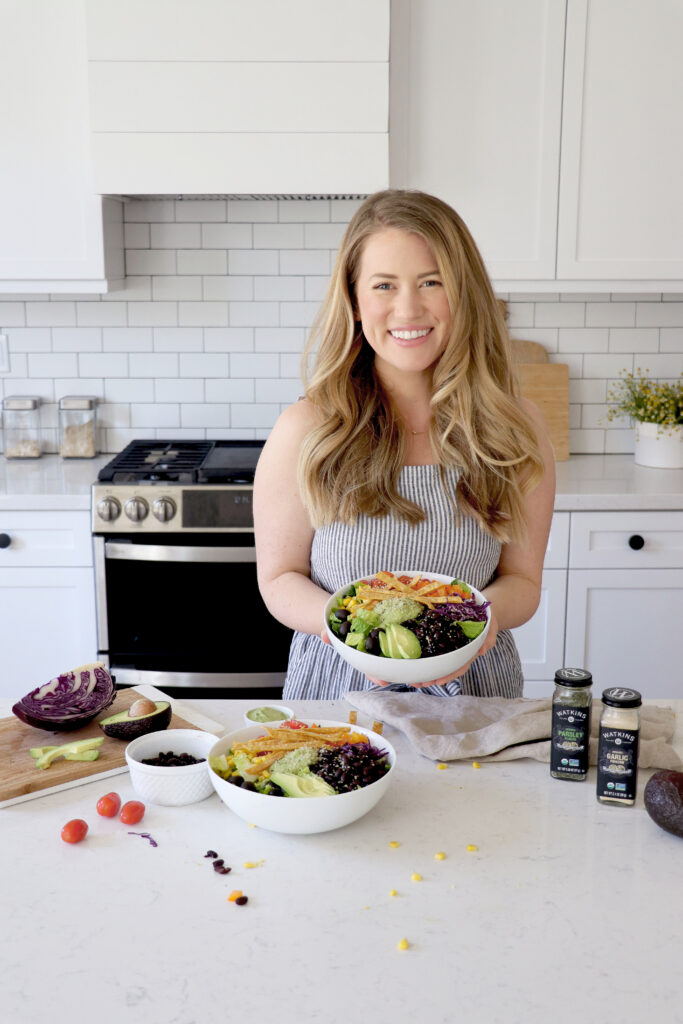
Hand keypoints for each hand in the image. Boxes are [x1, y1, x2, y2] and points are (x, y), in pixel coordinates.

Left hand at [367, 607, 499, 688]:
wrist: (480, 606)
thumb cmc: (486, 616)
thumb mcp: (491, 624)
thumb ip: (488, 636)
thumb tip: (483, 649)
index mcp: (467, 650)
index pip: (458, 666)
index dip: (448, 674)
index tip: (438, 680)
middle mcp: (455, 651)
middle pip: (442, 667)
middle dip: (429, 677)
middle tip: (416, 682)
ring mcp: (446, 645)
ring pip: (434, 661)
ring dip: (421, 670)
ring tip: (408, 678)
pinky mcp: (436, 636)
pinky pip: (427, 647)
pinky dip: (418, 655)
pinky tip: (406, 660)